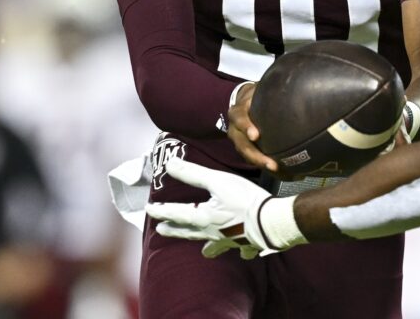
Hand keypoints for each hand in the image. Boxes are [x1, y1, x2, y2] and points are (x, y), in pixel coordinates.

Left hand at [146, 158, 271, 258]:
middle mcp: (212, 232)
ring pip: (213, 246)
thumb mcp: (217, 181)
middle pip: (189, 232)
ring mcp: (229, 240)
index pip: (177, 213)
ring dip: (206, 247)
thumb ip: (193, 174)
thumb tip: (169, 164)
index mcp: (203, 217)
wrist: (270, 222)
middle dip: (175, 230)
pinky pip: (241, 250)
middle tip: (161, 230)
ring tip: (204, 252)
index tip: (149, 209)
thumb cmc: (243, 199)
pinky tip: (242, 254)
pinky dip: (239, 252)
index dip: (162, 210)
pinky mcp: (246, 244)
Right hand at [227, 83, 278, 173]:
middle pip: (242, 145)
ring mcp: (240, 142)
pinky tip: (284, 173)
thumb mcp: (258, 88)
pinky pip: (255, 160)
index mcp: (238, 112)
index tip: (255, 135)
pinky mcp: (247, 149)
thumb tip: (288, 80)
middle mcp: (236, 129)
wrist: (244, 102)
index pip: (239, 118)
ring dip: (263, 165)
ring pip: (248, 156)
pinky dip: (268, 167)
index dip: (246, 126)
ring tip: (279, 172)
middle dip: (256, 156)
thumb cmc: (255, 95)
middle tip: (272, 165)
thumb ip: (267, 88)